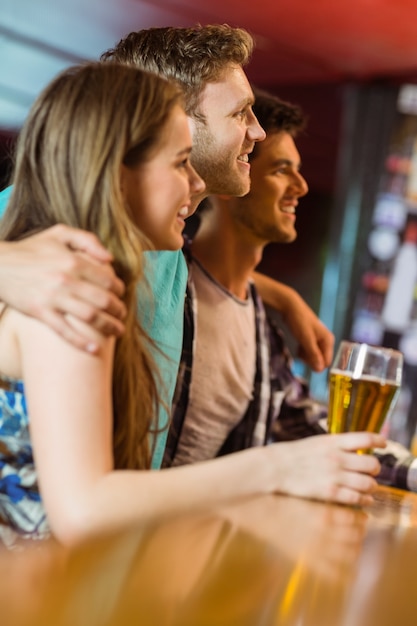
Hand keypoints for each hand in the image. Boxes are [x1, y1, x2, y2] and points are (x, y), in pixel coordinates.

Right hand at [0, 225, 125, 351]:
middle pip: (103, 300)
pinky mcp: (40, 312)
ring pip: (90, 317)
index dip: (119, 289)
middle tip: (122, 315)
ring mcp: (53, 298)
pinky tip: (95, 349)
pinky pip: (64, 331)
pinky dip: (81, 342)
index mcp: (73, 261)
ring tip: (117, 331)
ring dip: (109, 326)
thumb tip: (109, 258)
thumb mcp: (58, 234)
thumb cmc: (30, 249)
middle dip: (118, 310)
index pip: (107, 279)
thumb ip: (87, 240)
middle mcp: (66, 280)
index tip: (120, 295)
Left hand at [252, 272, 333, 371]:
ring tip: (299, 348)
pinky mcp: (310, 339)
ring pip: (314, 357)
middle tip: (301, 353)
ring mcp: (318, 340)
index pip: (326, 362)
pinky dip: (303, 351)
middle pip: (320, 360)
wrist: (290, 307)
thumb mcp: (306, 339)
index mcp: (328, 341)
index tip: (305, 359)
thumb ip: (313, 354)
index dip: (316, 364)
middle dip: (310, 360)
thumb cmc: (299, 321)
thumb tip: (319, 370)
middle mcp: (325, 341)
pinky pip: (309, 351)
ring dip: (305, 356)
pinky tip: (298, 346)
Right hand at [267, 432, 385, 506]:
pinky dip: (364, 500)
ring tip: (369, 487)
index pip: (365, 439)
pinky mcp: (330, 493)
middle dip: (376, 469)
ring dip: (372, 486)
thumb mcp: (316, 442)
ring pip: (368, 483)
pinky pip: (357, 498)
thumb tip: (354, 449)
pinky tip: (364, 500)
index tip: (384, 444)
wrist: (275, 468)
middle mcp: (337, 458)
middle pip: (372, 464)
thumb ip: (336, 446)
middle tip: (373, 471)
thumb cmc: (293, 454)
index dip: (379, 441)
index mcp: (333, 442)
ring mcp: (334, 476)